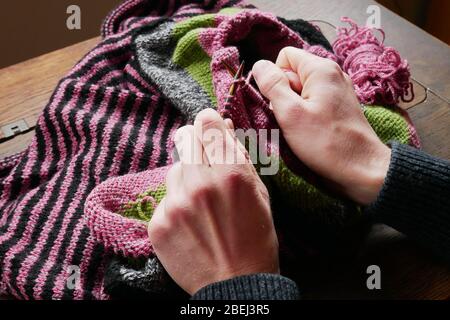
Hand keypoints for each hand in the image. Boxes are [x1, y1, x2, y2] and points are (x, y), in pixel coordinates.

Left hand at [148, 109, 278, 294]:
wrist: (236, 285)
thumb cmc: (256, 238)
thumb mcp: (259, 193)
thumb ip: (239, 155)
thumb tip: (222, 124)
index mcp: (231, 173)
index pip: (207, 123)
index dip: (209, 122)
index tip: (209, 126)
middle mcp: (200, 184)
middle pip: (185, 137)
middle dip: (195, 142)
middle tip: (204, 159)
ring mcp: (175, 204)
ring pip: (174, 168)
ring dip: (186, 176)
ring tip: (202, 202)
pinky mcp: (158, 223)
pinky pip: (165, 198)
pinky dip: (176, 203)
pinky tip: (191, 222)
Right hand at [252, 47, 390, 204]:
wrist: (362, 168)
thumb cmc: (325, 142)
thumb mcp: (290, 113)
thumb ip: (272, 85)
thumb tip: (259, 65)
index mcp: (320, 69)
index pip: (285, 56)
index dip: (274, 77)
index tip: (278, 102)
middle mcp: (332, 73)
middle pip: (294, 73)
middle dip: (283, 94)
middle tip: (289, 119)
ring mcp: (338, 90)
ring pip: (302, 90)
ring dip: (293, 107)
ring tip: (299, 128)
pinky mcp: (340, 106)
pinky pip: (313, 101)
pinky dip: (306, 114)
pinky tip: (308, 131)